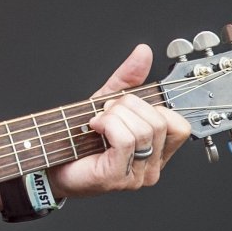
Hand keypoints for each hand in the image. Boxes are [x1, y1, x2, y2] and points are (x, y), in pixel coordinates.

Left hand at [47, 44, 190, 198]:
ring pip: (143, 130)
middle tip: (106, 111)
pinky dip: (107, 125)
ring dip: (114, 116)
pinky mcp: (118, 177)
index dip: (156, 108)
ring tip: (98, 120)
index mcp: (157, 150)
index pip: (180, 126)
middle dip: (128, 107)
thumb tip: (143, 52)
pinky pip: (125, 140)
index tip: (129, 106)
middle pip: (159, 123)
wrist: (51, 163)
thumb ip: (128, 79)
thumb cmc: (79, 139)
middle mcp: (152, 167)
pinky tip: (94, 127)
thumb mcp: (107, 102)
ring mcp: (136, 176)